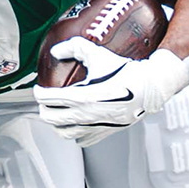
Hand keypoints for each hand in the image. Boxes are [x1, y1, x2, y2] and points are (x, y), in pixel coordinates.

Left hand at [36, 42, 188, 146]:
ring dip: (56, 124)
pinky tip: (75, 124)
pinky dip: (74, 133)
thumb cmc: (126, 71)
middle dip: (43, 109)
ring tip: (57, 115)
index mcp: (81, 97)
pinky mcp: (103, 132)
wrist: (150, 86)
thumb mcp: (99, 55)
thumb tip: (56, 50)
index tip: (39, 89)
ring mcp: (93, 126)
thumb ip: (75, 48)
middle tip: (45, 102)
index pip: (48, 99)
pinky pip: (81, 139)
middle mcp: (85, 115)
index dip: (39, 93)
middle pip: (50, 118)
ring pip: (63, 132)